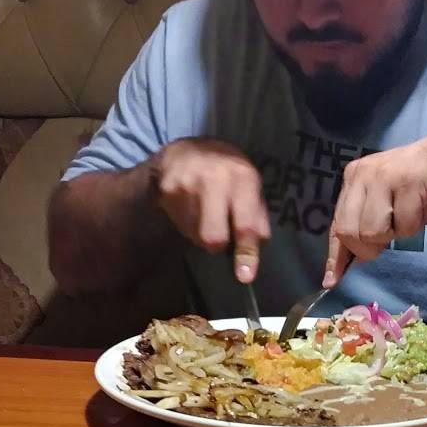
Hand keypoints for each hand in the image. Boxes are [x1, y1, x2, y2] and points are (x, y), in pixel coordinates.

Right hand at [150, 138, 269, 282]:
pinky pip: (180, 225)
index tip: (245, 275)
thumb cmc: (226, 172)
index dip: (246, 251)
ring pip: (195, 235)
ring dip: (201, 233)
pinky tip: (190, 206)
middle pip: (213, 237)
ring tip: (204, 211)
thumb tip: (259, 244)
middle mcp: (214, 178)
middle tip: (219, 234)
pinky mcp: (166, 190)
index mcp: (242, 176)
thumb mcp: (249, 185)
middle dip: (216, 245)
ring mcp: (187, 184)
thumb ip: (257, 215)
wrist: (185, 151)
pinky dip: (188, 224)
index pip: (245, 223)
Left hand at [323, 125, 426, 285]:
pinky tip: (421, 207)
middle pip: (350, 232)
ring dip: (395, 234)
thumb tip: (351, 263)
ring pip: (372, 231)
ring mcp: (384, 176)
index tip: (333, 280)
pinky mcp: (408, 181)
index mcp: (354, 179)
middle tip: (392, 234)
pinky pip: (403, 224)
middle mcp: (363, 175)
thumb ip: (367, 226)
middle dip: (369, 247)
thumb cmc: (423, 186)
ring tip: (409, 215)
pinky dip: (414, 226)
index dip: (336, 256)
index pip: (336, 225)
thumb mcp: (388, 205)